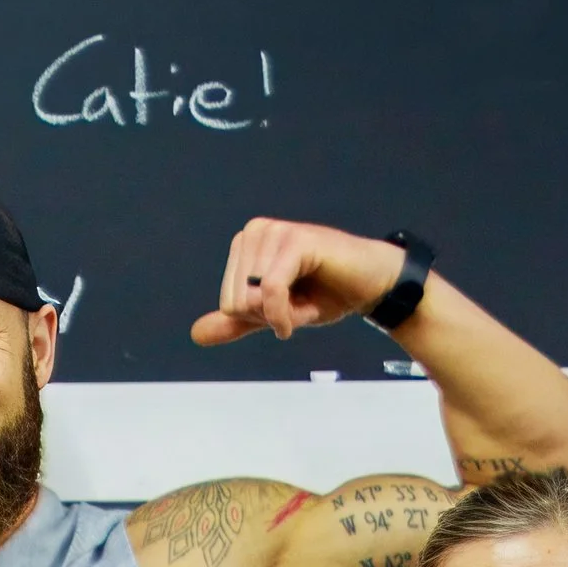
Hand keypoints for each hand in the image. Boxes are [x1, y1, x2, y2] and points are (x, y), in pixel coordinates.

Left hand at [191, 218, 402, 346]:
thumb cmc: (327, 293)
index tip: (289, 304)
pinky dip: (284, 313)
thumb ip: (238, 322)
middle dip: (270, 316)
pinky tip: (304, 313)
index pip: (228, 302)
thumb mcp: (274, 314)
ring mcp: (273, 233)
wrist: (371, 285)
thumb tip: (196, 334)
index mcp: (245, 245)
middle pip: (236, 301)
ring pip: (253, 298)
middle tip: (301, 302)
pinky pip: (270, 290)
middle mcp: (254, 232)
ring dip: (285, 313)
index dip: (261, 316)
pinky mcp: (294, 241)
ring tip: (309, 296)